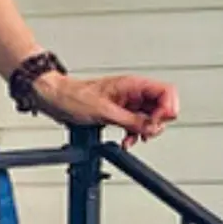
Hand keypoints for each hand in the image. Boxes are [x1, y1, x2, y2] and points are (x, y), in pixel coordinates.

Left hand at [31, 72, 179, 147]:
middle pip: (162, 106)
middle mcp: (133, 91)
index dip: (167, 109)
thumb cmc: (73, 96)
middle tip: (145, 133)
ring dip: (145, 130)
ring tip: (133, 138)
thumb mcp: (105, 112)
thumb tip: (152, 127)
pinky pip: (136, 123)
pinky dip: (134, 133)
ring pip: (150, 117)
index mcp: (132, 84)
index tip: (156, 124)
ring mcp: (127, 102)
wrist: (55, 99)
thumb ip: (132, 120)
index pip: (166, 92)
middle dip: (156, 123)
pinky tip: (127, 139)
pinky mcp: (120, 111)